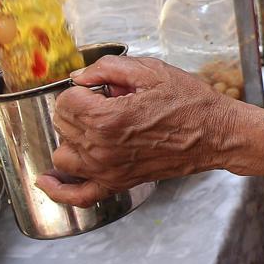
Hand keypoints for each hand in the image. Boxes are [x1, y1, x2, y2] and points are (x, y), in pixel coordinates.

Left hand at [36, 54, 246, 206]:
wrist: (216, 135)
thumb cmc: (189, 102)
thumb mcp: (151, 71)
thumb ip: (108, 68)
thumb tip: (80, 76)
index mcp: (108, 118)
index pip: (66, 101)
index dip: (81, 89)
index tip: (99, 87)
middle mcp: (102, 149)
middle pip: (62, 125)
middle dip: (77, 108)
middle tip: (105, 102)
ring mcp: (108, 170)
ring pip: (63, 155)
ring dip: (71, 138)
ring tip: (92, 127)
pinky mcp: (118, 183)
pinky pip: (78, 195)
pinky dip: (59, 190)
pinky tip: (47, 180)